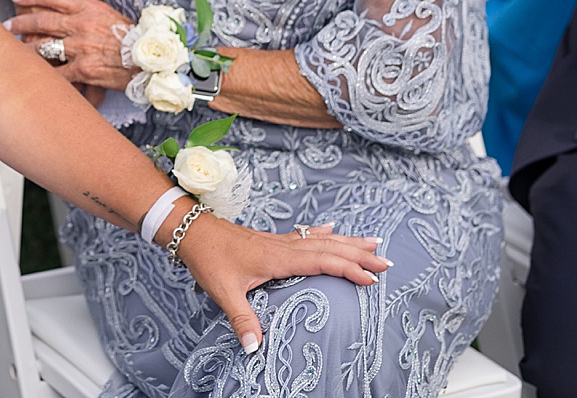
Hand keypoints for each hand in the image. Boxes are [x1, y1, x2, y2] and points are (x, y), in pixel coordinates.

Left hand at [7, 0, 137, 90]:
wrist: (153, 62)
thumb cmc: (136, 39)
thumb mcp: (112, 17)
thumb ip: (89, 14)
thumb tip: (70, 13)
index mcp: (90, 8)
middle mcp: (83, 25)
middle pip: (42, 20)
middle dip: (20, 22)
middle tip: (7, 25)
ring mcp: (82, 47)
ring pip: (43, 47)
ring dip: (26, 49)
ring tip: (15, 51)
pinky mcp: (84, 69)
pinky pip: (57, 73)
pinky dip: (45, 76)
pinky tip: (36, 77)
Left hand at [173, 214, 390, 353]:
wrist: (191, 230)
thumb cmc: (207, 258)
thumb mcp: (223, 291)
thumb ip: (242, 319)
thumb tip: (255, 348)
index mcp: (277, 258)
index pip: (321, 262)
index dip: (348, 269)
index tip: (371, 279)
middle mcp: (283, 246)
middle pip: (329, 248)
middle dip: (358, 255)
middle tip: (386, 262)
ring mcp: (278, 241)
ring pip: (320, 239)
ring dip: (347, 241)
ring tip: (373, 242)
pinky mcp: (271, 240)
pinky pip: (305, 235)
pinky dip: (323, 233)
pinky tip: (332, 229)